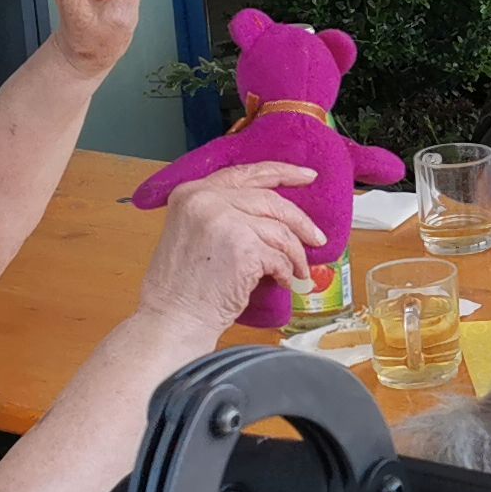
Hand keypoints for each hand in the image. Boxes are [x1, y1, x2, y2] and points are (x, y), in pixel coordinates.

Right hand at [136, 163, 324, 333]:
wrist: (173, 318)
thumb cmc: (181, 288)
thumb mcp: (190, 233)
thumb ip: (221, 213)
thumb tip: (269, 216)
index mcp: (192, 193)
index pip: (245, 173)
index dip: (282, 172)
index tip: (307, 176)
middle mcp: (207, 201)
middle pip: (271, 201)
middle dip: (300, 221)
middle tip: (317, 237)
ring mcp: (225, 221)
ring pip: (280, 231)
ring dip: (295, 254)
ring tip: (298, 270)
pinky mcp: (244, 247)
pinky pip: (280, 257)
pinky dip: (287, 272)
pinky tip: (283, 282)